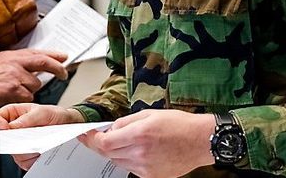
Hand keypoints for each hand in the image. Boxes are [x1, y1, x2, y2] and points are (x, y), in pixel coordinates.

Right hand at [0, 49, 67, 106]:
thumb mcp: (2, 63)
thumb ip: (19, 63)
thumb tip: (37, 65)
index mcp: (12, 55)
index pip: (37, 52)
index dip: (53, 54)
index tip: (63, 57)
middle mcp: (14, 62)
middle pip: (43, 62)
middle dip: (57, 68)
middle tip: (64, 73)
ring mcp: (15, 75)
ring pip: (35, 84)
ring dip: (30, 89)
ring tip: (16, 90)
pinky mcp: (14, 89)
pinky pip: (28, 95)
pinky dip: (23, 98)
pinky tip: (13, 96)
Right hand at [0, 104, 84, 169]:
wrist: (69, 126)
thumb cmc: (55, 115)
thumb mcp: (42, 112)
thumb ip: (27, 119)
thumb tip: (12, 126)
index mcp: (14, 114)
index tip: (5, 128)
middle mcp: (14, 130)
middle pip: (3, 138)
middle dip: (12, 139)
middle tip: (22, 137)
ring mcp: (20, 144)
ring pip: (13, 151)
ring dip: (24, 149)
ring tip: (37, 143)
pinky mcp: (27, 156)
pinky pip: (24, 160)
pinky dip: (32, 157)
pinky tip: (40, 150)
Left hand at [79, 110, 215, 177]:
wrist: (200, 141)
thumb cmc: (179, 125)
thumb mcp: (149, 114)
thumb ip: (126, 122)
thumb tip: (111, 129)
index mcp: (139, 134)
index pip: (104, 142)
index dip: (91, 139)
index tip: (85, 134)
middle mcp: (140, 153)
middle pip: (108, 153)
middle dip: (99, 144)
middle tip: (95, 136)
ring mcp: (146, 168)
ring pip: (117, 161)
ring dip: (113, 151)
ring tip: (123, 140)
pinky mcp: (151, 176)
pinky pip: (130, 168)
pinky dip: (127, 159)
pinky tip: (136, 150)